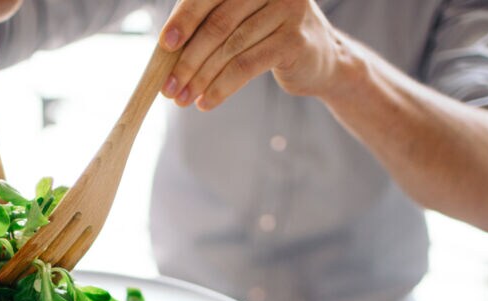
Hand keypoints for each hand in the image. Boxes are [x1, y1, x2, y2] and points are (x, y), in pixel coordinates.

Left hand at [158, 0, 351, 109]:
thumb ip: (209, 22)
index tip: (164, 45)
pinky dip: (221, 87)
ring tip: (183, 98)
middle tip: (169, 85)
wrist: (322, 59)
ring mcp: (287, 10)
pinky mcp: (294, 40)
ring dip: (200, 78)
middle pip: (218, 24)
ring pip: (230, 48)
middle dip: (188, 58)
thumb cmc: (269, 36)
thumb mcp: (241, 19)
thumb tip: (165, 48)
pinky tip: (206, 102)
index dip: (184, 19)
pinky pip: (246, 67)